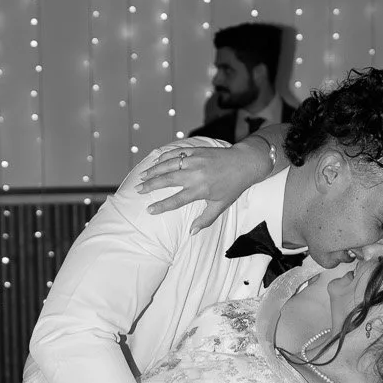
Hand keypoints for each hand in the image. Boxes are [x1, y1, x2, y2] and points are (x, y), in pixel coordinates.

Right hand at [138, 139, 273, 229]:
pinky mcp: (196, 151)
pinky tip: (155, 161)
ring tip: (142, 176)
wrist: (244, 163)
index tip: (149, 210)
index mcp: (200, 189)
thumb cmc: (233, 186)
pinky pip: (176, 153)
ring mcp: (194, 161)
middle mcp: (195, 174)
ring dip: (153, 170)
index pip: (176, 200)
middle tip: (138, 190)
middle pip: (167, 180)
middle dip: (150, 185)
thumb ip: (205, 219)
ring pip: (168, 165)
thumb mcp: (221, 205)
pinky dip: (164, 156)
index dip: (161, 206)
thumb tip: (192, 232)